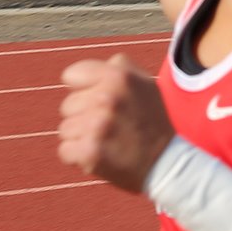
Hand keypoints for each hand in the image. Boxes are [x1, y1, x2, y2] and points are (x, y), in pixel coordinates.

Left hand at [56, 58, 176, 190]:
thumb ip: (116, 68)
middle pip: (67, 105)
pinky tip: (100, 154)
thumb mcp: (143, 82)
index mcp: (118, 76)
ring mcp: (96, 126)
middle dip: (83, 115)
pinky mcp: (89, 152)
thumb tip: (84, 70)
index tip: (96, 100)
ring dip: (81, 137)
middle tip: (109, 125)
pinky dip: (78, 156)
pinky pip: (65, 151)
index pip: (71, 75)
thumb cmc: (151, 121)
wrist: (166, 162)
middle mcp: (106, 98)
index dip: (82, 89)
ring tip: (106, 140)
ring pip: (65, 129)